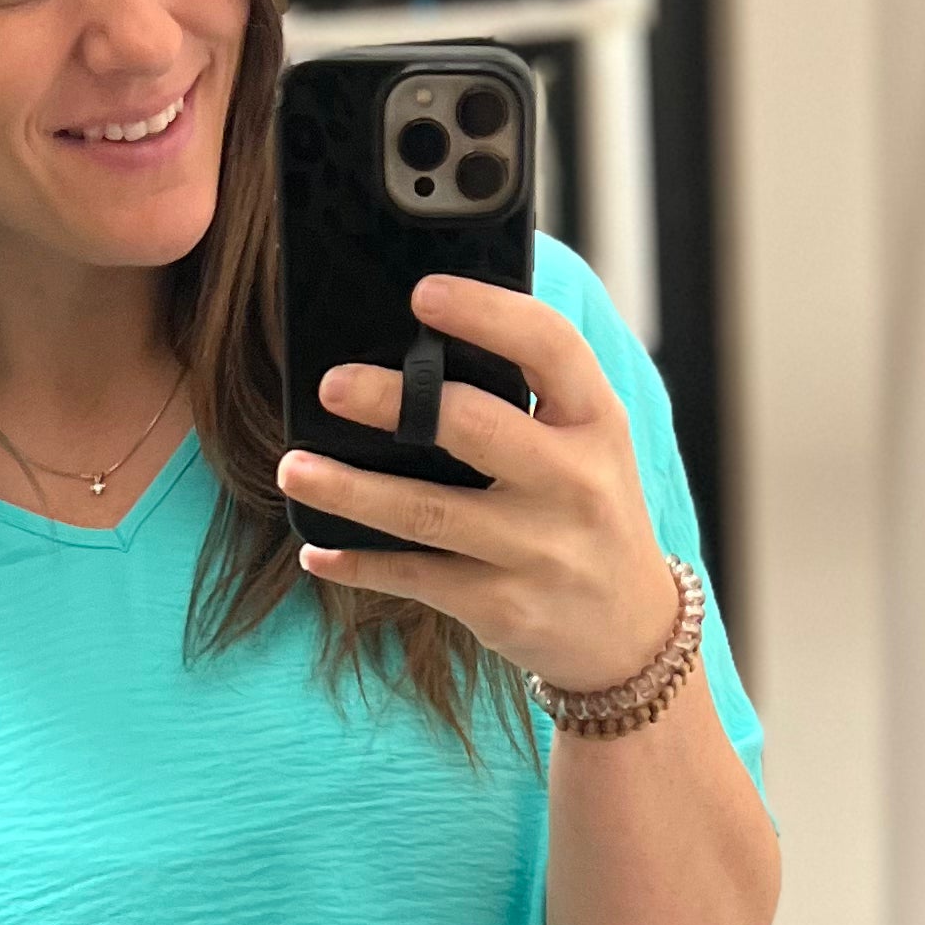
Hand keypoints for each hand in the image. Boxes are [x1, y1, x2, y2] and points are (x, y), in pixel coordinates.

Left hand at [278, 272, 686, 699]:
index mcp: (597, 422)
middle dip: (393, 401)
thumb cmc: (591, 516)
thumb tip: (423, 350)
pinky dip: (359, 566)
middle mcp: (574, 483)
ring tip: (294, 468)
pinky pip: (415, 577)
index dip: (485, 313)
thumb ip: (530, 400)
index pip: (549, 347)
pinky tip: (318, 552)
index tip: (423, 294)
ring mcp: (538, 549)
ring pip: (427, 511)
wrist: (630, 630)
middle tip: (332, 386)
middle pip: (474, 426)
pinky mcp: (502, 605)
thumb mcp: (590, 446)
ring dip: (349, 490)